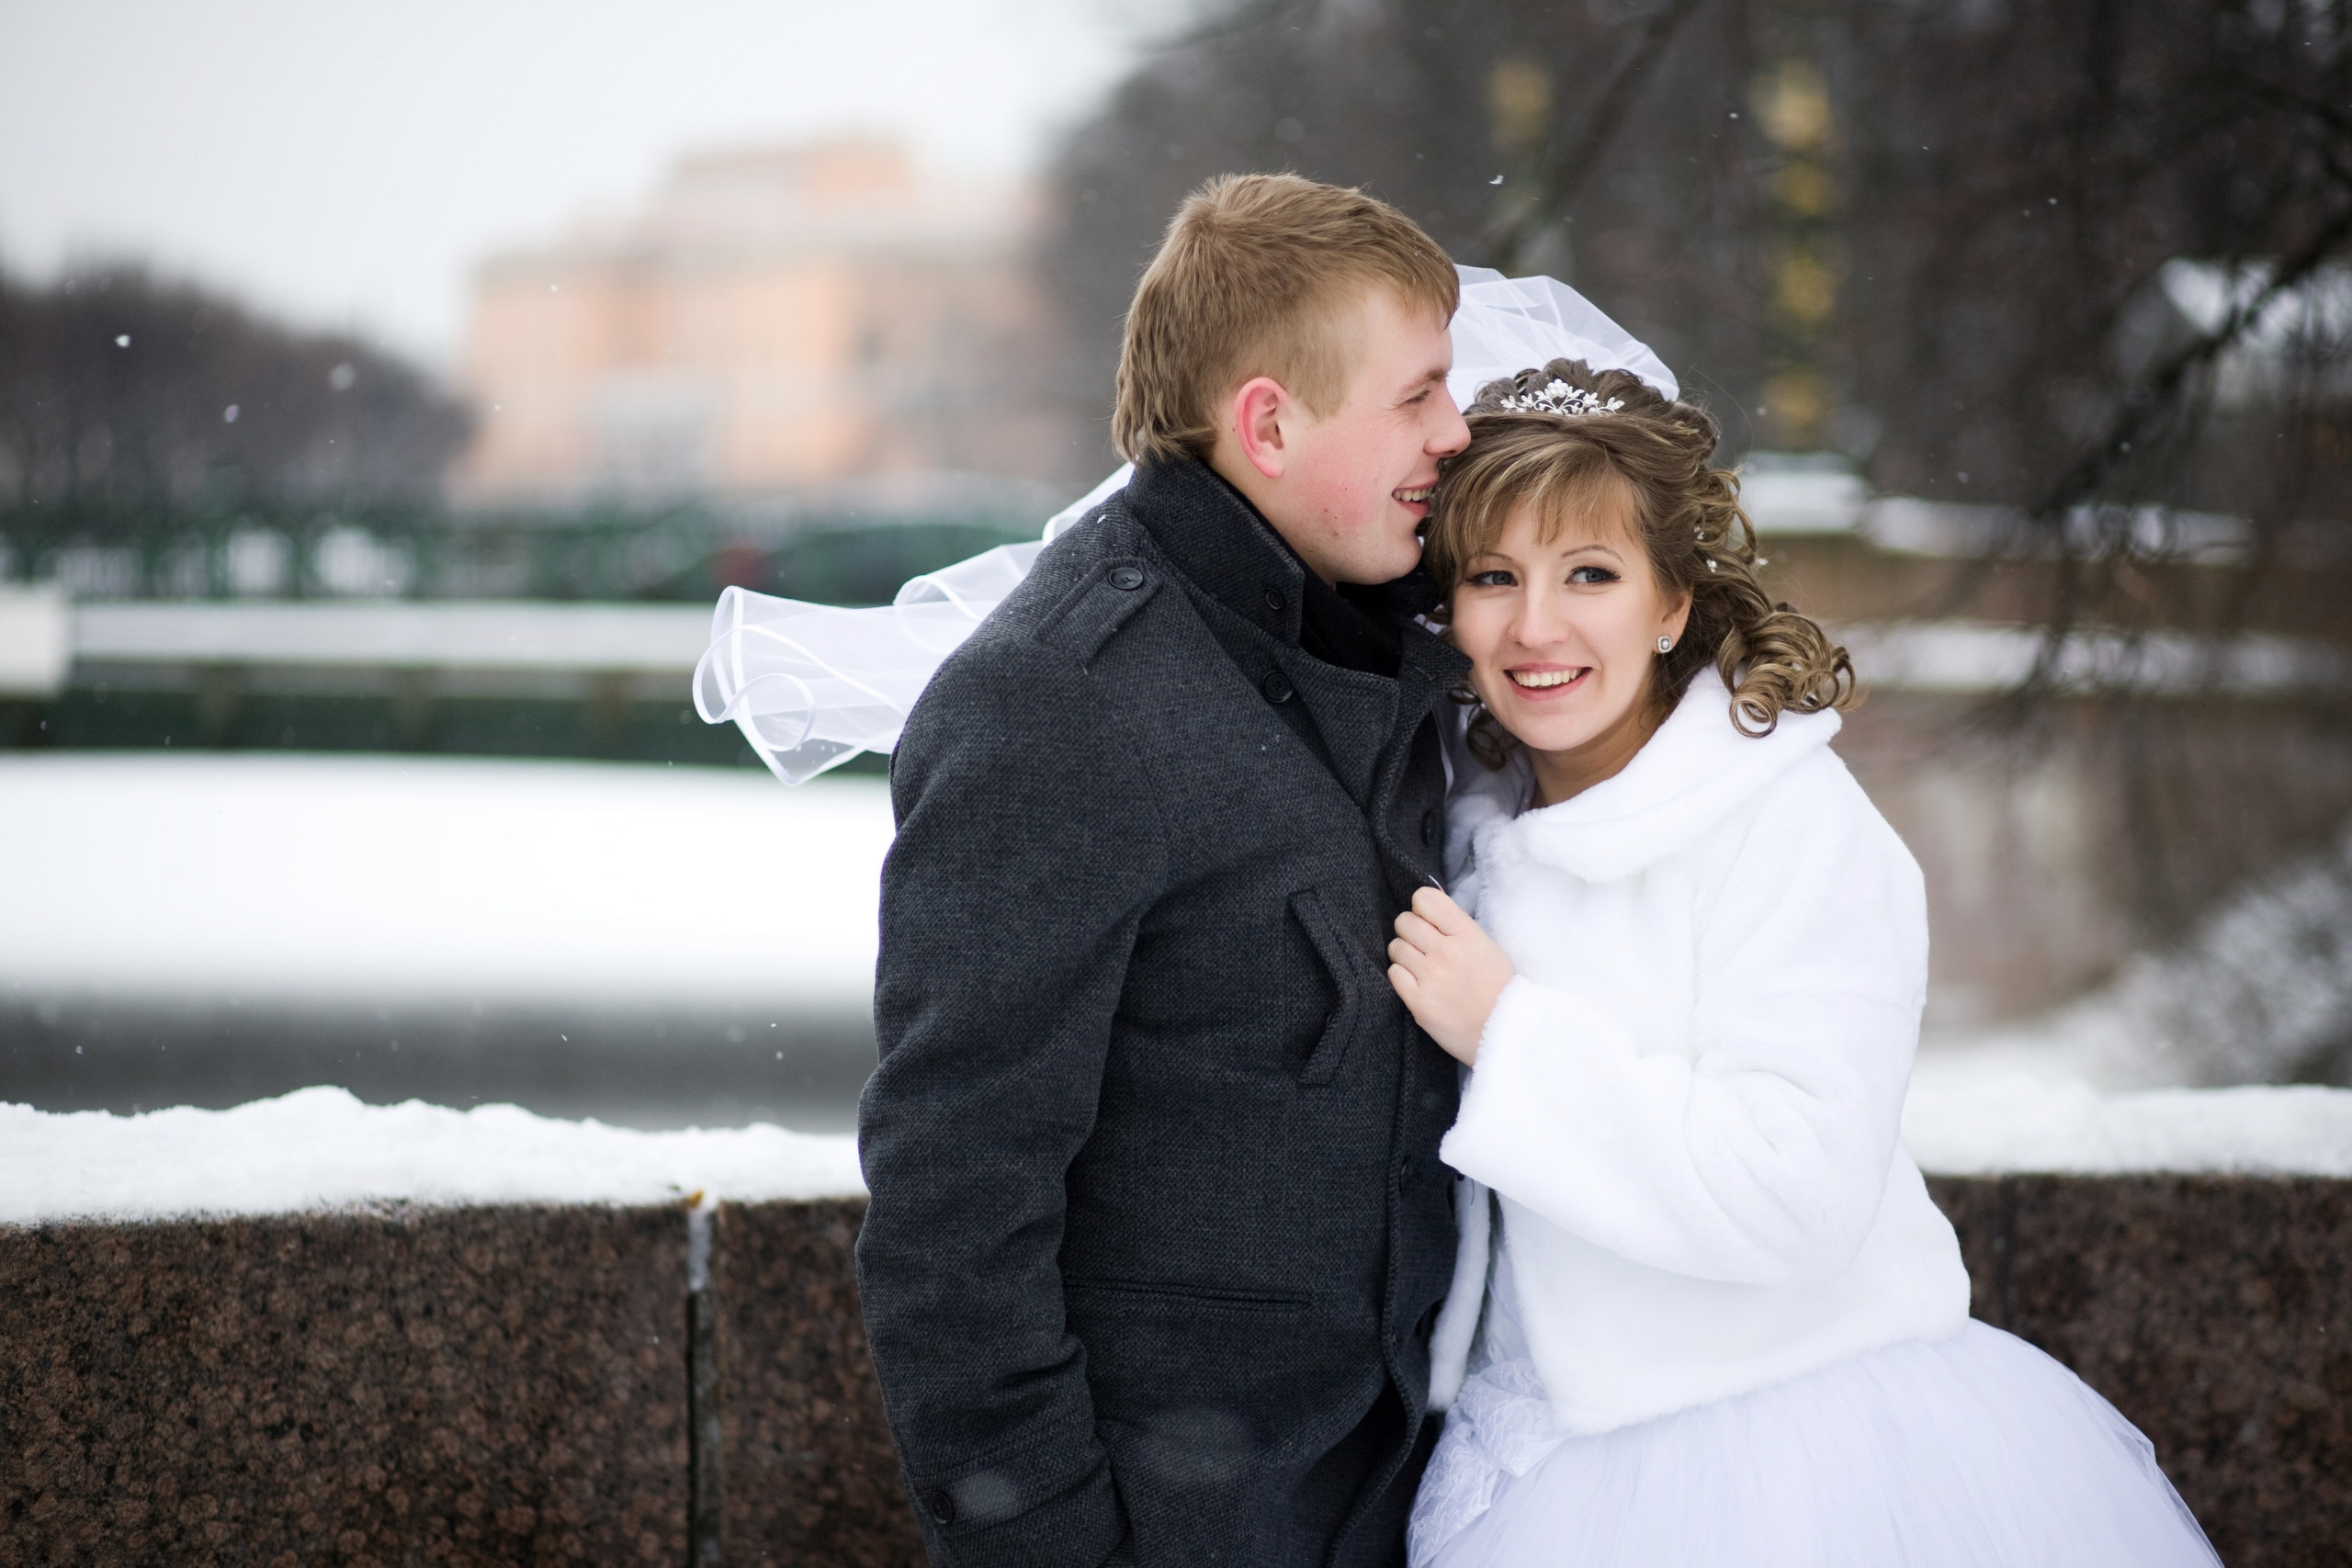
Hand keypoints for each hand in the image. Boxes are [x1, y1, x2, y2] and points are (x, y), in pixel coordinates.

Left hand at [1387, 886, 1514, 1065]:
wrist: (1505, 1031)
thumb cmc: (1498, 988)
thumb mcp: (1486, 947)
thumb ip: (1457, 925)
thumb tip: (1427, 903)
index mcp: (1468, 934)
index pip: (1425, 899)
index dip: (1422, 908)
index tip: (1428, 920)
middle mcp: (1447, 952)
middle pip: (1404, 922)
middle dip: (1410, 931)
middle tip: (1422, 946)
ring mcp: (1431, 976)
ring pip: (1395, 947)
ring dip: (1405, 955)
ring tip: (1421, 967)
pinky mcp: (1418, 1002)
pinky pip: (1393, 974)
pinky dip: (1402, 976)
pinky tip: (1418, 983)